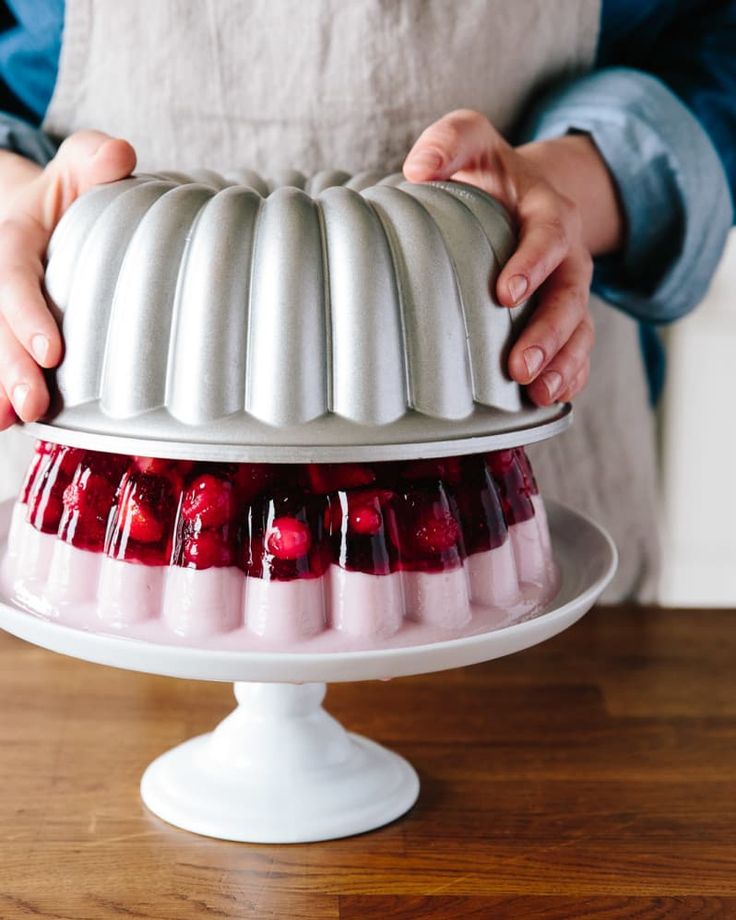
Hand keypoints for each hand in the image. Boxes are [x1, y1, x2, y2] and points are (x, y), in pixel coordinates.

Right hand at [0, 131, 135, 430]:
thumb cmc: (68, 198)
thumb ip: (94, 161)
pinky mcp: (3, 328)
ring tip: (8, 421)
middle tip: (32, 405)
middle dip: (10, 366)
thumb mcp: (79, 168)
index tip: (53, 353)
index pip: (13, 277)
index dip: (28, 315)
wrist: (32, 213)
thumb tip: (120, 155)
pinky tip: (4, 420)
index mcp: (12, 238)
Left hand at [403, 110, 623, 404]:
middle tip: (520, 365)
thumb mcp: (472, 142)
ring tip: (538, 392)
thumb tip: (418, 169)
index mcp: (548, 213)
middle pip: (570, 296)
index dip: (533, 264)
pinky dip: (570, 376)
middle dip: (549, 333)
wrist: (525, 194)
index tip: (505, 293)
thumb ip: (448, 142)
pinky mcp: (566, 320)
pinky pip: (579, 351)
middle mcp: (568, 256)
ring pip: (580, 331)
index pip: (549, 236)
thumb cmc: (491, 175)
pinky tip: (548, 400)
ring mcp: (569, 292)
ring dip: (562, 363)